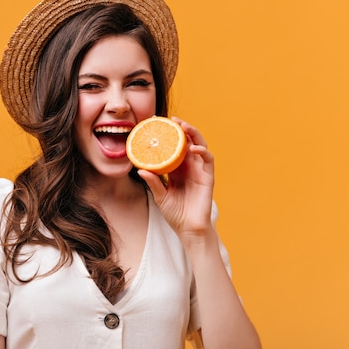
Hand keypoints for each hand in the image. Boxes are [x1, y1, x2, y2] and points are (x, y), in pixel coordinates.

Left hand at [138, 118, 214, 239]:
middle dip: (182, 128)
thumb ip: (153, 183)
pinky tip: (194, 148)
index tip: (156, 123)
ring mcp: (199, 170)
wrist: (188, 229)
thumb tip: (140, 170)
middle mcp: (189, 166)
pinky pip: (207, 160)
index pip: (173, 146)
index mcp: (177, 168)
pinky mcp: (208, 177)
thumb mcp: (160, 196)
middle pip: (187, 141)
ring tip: (184, 126)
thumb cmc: (175, 213)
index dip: (168, 134)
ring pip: (199, 145)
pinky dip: (202, 151)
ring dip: (193, 134)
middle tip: (172, 119)